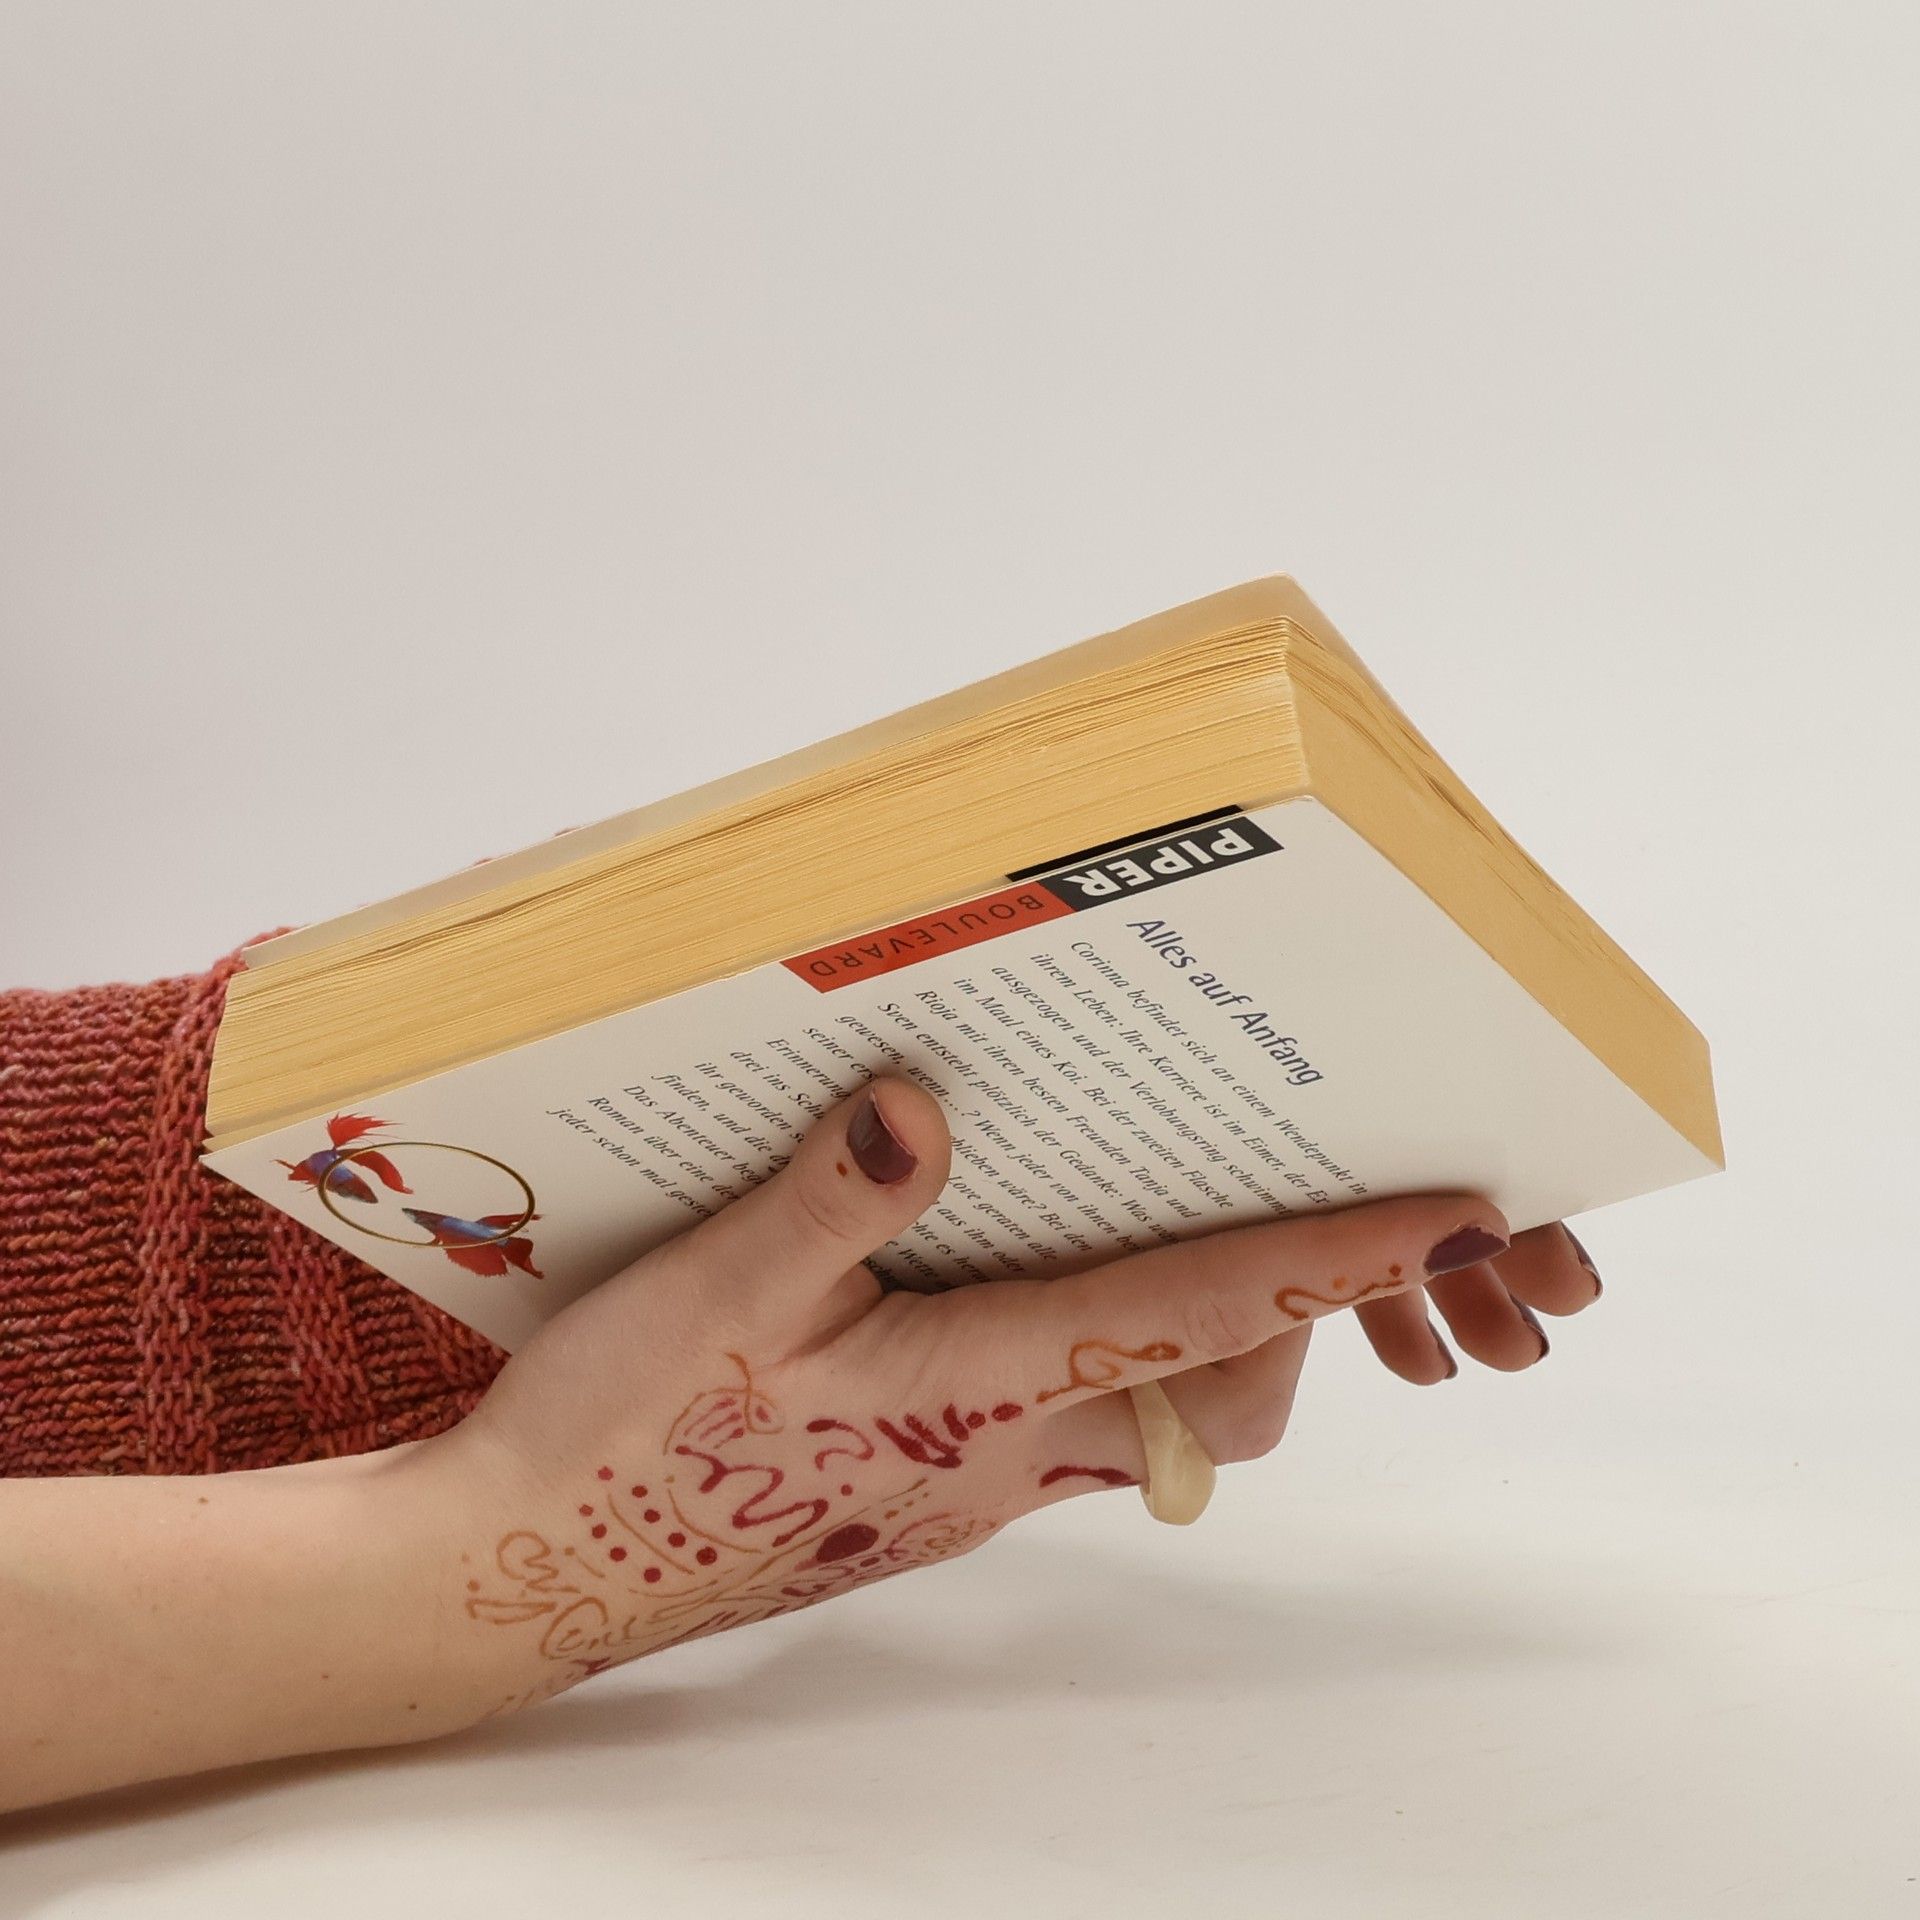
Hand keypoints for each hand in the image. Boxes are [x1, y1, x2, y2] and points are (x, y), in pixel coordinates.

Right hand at [434, 1076, 1595, 1714]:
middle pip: (1213, 1390)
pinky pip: (1063, 1421)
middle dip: (1289, 1306)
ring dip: (1193, 1330)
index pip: (1198, 1314)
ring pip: (1146, 1413)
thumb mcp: (712, 1295)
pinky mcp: (923, 1483)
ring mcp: (967, 1481)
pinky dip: (1095, 1352)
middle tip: (1298, 1194)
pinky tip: (1012, 1284)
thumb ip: (832, 1197)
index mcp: (972, 1391)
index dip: (1332, 1259)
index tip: (1448, 1212)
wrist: (531, 1575)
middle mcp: (999, 1452)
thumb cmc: (618, 1447)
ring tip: (1166, 1214)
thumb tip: (925, 1105)